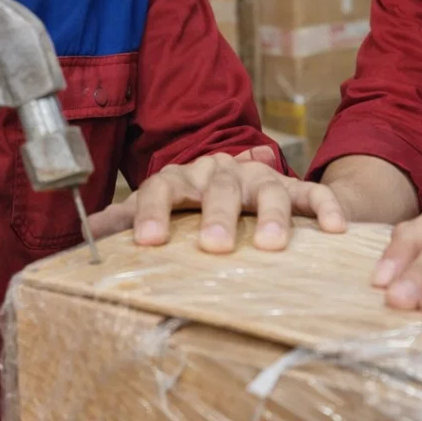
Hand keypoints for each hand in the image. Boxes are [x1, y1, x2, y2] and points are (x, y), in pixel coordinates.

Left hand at [88, 150, 346, 252]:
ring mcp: (259, 179)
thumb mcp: (155, 208)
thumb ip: (124, 221)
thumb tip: (85, 236)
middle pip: (218, 188)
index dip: (153, 211)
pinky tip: (336, 228)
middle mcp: (221, 173)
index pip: (162, 187)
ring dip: (270, 215)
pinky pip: (312, 193)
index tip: (147, 241)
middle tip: (213, 247)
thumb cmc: (188, 203)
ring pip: (267, 189)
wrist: (234, 176)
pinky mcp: (292, 188)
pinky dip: (325, 206)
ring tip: (269, 245)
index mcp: (182, 178)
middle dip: (216, 215)